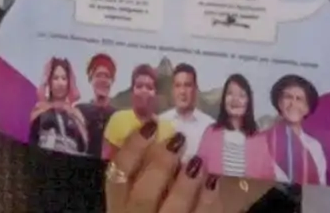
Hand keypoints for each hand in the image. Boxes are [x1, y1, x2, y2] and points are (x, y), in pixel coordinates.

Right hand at [106, 123, 221, 212]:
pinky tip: (214, 183)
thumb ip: (144, 172)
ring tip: (199, 161)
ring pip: (171, 212)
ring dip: (186, 185)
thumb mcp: (138, 195)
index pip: (115, 176)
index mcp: (118, 208)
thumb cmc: (152, 205)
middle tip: (178, 141)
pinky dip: (207, 204)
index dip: (131, 149)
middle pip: (141, 196)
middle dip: (160, 167)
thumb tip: (161, 133)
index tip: (151, 125)